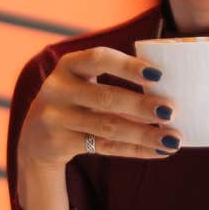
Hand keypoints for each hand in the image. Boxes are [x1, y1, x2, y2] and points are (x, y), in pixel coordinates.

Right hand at [17, 47, 181, 169]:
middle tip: (171, 111)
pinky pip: (104, 148)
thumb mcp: (83, 83)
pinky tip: (159, 151)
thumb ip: (115, 81)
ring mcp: (55, 118)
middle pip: (105, 98)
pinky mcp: (59, 143)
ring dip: (144, 134)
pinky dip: (135, 150)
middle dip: (141, 105)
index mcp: (68, 65)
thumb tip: (168, 92)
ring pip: (107, 127)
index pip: (99, 58)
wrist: (35, 137)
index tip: (157, 74)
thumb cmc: (76, 102)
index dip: (128, 65)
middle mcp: (57, 89)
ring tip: (173, 139)